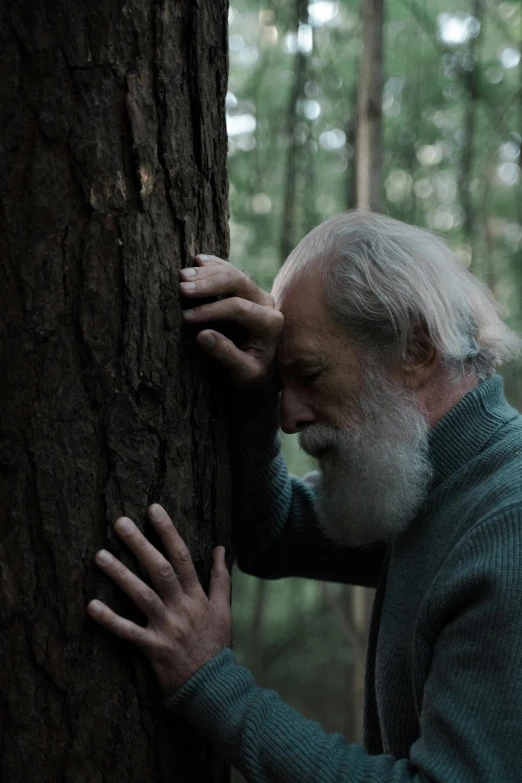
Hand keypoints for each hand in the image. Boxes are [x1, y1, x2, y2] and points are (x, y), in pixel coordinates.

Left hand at [87, 504, 230, 696]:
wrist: (214, 686)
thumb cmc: (216, 645)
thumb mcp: (224, 609)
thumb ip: (220, 578)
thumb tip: (221, 548)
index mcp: (197, 595)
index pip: (182, 556)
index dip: (168, 532)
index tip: (153, 509)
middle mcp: (182, 607)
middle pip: (160, 569)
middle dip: (140, 544)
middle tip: (120, 522)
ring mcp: (167, 627)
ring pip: (142, 595)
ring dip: (120, 574)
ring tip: (100, 555)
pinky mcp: (154, 649)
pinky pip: (129, 632)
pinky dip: (110, 620)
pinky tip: (91, 606)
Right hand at [179, 254, 283, 387]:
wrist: (263, 368)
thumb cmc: (254, 374)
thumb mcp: (244, 374)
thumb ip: (226, 355)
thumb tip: (202, 336)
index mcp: (270, 323)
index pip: (239, 307)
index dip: (211, 310)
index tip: (186, 317)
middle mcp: (266, 303)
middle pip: (237, 282)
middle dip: (208, 283)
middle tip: (182, 287)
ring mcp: (256, 293)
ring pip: (232, 272)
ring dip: (206, 272)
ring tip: (181, 276)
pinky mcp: (245, 290)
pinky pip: (229, 270)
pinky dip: (213, 264)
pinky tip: (198, 260)